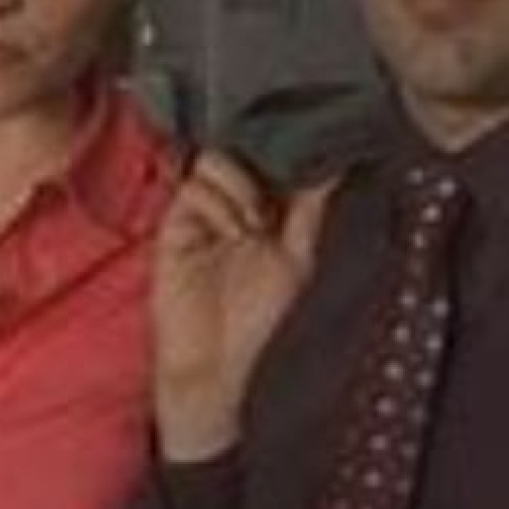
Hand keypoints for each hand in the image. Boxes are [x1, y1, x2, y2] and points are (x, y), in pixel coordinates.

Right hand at [151, 149, 335, 461]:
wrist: (214, 362)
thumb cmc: (257, 318)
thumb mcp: (297, 261)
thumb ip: (310, 212)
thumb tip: (335, 166)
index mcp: (263, 211)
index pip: (271, 160)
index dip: (287, 149)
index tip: (307, 146)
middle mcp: (231, 205)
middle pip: (241, 148)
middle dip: (262, 159)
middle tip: (278, 188)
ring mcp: (201, 213)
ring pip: (215, 160)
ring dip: (241, 184)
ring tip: (254, 223)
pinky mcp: (174, 225)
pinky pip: (193, 189)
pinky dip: (218, 204)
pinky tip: (232, 232)